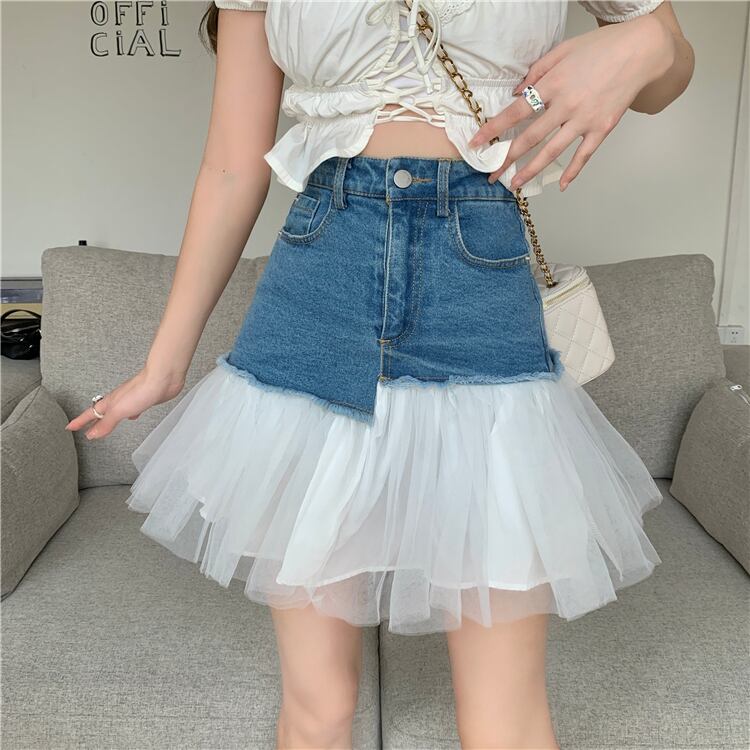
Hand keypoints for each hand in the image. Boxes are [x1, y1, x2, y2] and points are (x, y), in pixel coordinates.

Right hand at [64, 367, 184, 440]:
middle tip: (84, 428)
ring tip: (105, 424)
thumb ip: (106, 423)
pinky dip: (129, 414)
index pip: (90, 414)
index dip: (80, 421)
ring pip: (116, 410)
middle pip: (101, 412)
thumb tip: (91, 434)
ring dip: (109, 418)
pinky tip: (133, 416)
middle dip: (92, 420)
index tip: (69, 427)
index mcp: (110, 403)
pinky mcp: (144, 400)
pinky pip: (132, 408)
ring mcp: (131, 399)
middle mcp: (118, 400)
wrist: (163, 378)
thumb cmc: (141, 390)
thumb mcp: (119, 410)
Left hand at [468, 14, 675, 190]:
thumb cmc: (601, 47)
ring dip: (531, 171)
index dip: (493, 130)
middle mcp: (566, 105)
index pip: (515, 112)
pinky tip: (560, 185)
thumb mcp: (563, 50)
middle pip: (529, 138)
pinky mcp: (602, 128)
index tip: (476, 144)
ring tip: (515, 184)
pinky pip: (584, 155)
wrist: (641, 50)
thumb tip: (517, 92)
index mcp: (553, 84)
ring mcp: (584, 120)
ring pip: (552, 152)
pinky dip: (572, 171)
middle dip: (506, 158)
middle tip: (491, 174)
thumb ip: (537, 71)